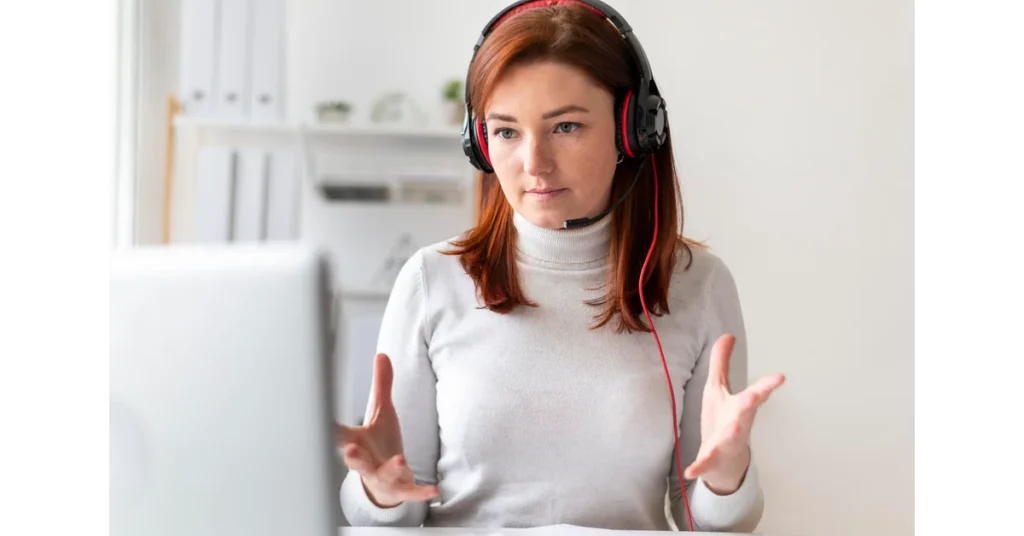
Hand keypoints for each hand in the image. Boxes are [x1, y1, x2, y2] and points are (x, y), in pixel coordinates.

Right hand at [337, 353, 438, 507]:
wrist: (386, 486)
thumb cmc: (379, 446)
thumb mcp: (382, 414)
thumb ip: (381, 386)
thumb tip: (382, 354)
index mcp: (358, 443)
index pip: (339, 434)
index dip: (326, 427)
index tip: (313, 419)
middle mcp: (366, 463)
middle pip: (356, 462)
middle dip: (353, 457)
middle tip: (350, 450)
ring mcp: (383, 478)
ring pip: (383, 476)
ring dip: (391, 469)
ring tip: (400, 460)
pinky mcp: (401, 489)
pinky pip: (410, 492)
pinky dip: (421, 492)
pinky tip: (434, 491)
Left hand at [684, 334, 784, 493]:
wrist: (723, 461)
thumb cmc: (724, 420)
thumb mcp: (719, 388)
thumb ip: (722, 361)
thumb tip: (727, 336)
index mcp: (738, 404)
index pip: (754, 390)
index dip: (767, 383)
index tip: (781, 376)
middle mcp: (736, 422)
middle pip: (747, 410)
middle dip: (753, 401)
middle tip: (760, 394)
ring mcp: (725, 441)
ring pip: (730, 437)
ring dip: (730, 434)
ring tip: (730, 431)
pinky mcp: (711, 458)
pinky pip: (705, 463)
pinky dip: (699, 467)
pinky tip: (691, 471)